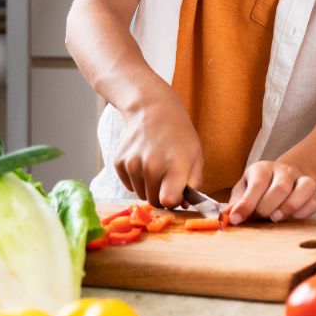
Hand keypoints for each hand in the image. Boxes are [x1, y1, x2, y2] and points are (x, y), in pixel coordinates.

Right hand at [114, 93, 202, 208]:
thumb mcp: (196, 156)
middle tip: (168, 177)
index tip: (177, 192)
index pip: (168, 201)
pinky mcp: (118, 163)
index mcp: (174, 166)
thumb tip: (183, 205)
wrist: (153, 110)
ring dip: (150, 186)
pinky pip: (129, 185)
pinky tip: (144, 160)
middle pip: (154, 200)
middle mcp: (151, 166)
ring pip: (141, 194)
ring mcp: (132, 164)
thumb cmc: (179, 135)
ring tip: (157, 166)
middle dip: (162, 194)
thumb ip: (194, 183)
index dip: (174, 201)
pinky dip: (137, 179)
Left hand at [226, 160, 315, 223]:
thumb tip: (227, 216)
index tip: (236, 219)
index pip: (257, 185)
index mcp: (263, 168)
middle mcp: (284, 171)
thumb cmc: (259, 188)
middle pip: (280, 188)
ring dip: (288, 208)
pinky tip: (290, 218)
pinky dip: (302, 213)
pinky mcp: (313, 193)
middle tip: (259, 218)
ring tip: (275, 218)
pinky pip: (313, 202)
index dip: (246, 204)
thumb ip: (236, 202)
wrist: (284, 177)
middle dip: (267, 208)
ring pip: (303, 189)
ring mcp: (301, 180)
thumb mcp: (243, 190)